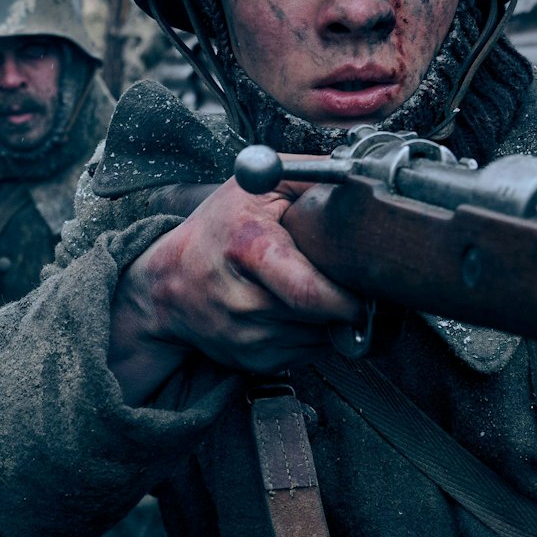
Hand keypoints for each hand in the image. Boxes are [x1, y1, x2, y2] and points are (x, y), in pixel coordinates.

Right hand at [109, 173, 361, 403]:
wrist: (169, 284)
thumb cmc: (217, 230)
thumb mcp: (255, 186)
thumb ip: (308, 175)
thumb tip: (360, 181)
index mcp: (249, 250)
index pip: (310, 292)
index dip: (348, 297)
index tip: (367, 286)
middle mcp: (245, 301)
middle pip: (321, 316)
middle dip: (347, 304)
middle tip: (355, 286)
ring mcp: (249, 337)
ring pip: (320, 338)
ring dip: (330, 320)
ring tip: (314, 291)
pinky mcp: (254, 361)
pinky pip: (307, 353)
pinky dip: (312, 334)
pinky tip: (295, 310)